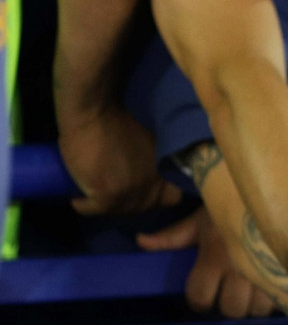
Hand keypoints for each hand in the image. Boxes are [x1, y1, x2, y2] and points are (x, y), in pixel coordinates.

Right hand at [58, 105, 181, 214]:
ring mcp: (131, 191)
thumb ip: (155, 165)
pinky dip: (83, 206)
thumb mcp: (149, 147)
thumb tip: (150, 179)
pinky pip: (94, 210)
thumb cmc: (117, 124)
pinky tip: (78, 200)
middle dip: (127, 204)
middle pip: (142, 208)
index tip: (140, 193)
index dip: (156, 198)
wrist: (94, 113)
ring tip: (92, 197)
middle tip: (109, 195)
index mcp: (165, 173)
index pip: (173, 199)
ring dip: (104, 207)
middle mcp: (152, 185)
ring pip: (117, 211)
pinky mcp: (108, 195)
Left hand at [137, 208, 275, 317]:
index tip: (204, 294)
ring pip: (258, 309)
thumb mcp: (199, 219)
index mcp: (213, 255)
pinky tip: (276, 287)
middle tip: (233, 293)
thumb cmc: (230, 205)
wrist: (269, 189)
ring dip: (256, 305)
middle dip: (230, 305)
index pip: (199, 296)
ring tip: (255, 292)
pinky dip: (279, 298)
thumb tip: (140, 240)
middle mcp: (238, 267)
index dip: (199, 300)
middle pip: (232, 308)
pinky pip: (283, 299)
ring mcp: (267, 271)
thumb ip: (172, 236)